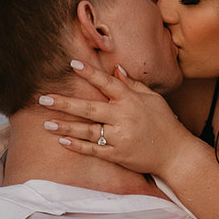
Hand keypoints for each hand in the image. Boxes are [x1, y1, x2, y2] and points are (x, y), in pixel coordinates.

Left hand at [41, 60, 197, 177]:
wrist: (175, 154)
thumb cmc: (164, 123)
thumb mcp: (153, 99)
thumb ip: (133, 85)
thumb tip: (116, 69)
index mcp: (131, 101)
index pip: (107, 83)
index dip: (90, 73)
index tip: (72, 64)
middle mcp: (123, 117)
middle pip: (89, 108)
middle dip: (65, 103)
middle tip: (43, 98)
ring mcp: (120, 137)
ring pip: (88, 130)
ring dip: (66, 126)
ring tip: (46, 123)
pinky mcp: (118, 155)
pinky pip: (94, 149)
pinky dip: (78, 146)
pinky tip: (63, 141)